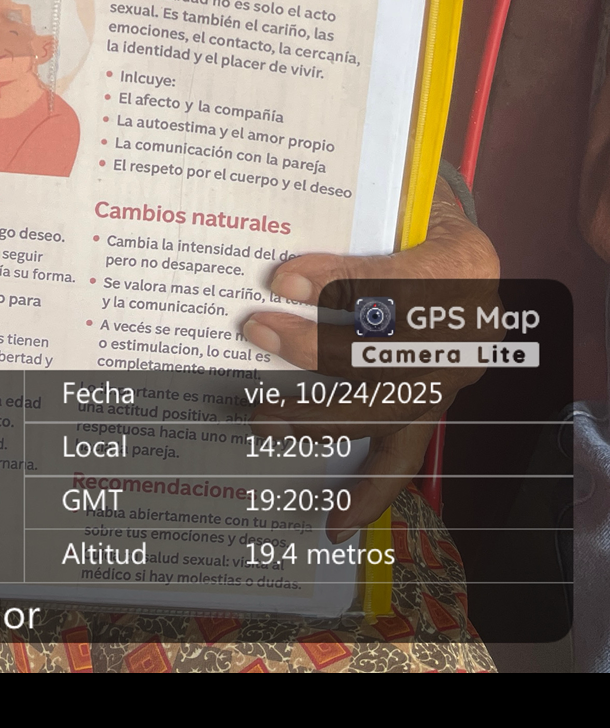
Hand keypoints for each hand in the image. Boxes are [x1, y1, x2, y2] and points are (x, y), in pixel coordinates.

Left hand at [242, 183, 497, 537]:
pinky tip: (337, 520)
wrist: (471, 257)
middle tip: (256, 334)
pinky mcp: (432, 407)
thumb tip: (282, 276)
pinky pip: (403, 455)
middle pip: (389, 353)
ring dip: (321, 418)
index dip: (339, 282)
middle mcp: (464, 332)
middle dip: (317, 352)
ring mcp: (451, 377)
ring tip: (264, 419)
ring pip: (389, 410)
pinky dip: (371, 491)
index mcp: (460, 268)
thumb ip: (351, 234)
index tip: (281, 279)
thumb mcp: (400, 207)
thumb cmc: (422, 225)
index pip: (395, 281)